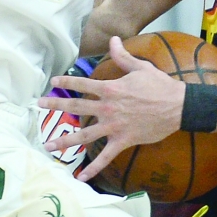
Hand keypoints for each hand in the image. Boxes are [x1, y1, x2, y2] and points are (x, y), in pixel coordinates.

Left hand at [39, 36, 184, 181]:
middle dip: (56, 106)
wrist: (178, 106)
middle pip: (77, 106)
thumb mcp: (140, 67)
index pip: (83, 85)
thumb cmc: (160, 86)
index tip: (53, 82)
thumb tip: (113, 39)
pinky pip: (105, 157)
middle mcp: (108, 107)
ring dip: (65, 140)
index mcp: (111, 89)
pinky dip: (93, 168)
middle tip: (39, 106)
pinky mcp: (123, 141)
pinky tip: (81, 177)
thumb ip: (122, 56)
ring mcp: (114, 126)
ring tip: (48, 145)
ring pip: (84, 134)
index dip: (66, 82)